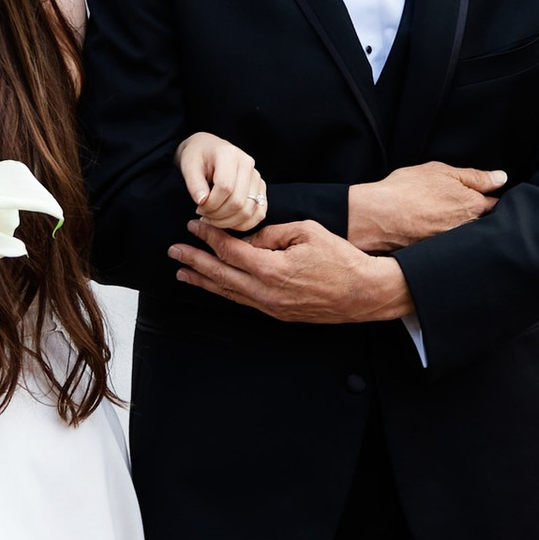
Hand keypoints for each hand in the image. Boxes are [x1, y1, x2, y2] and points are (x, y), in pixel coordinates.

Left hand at [168, 219, 415, 324]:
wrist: (364, 293)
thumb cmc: (341, 259)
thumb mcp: (307, 232)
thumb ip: (271, 234)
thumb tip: (247, 239)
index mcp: (271, 269)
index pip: (230, 251)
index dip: (209, 237)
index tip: (194, 225)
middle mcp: (266, 292)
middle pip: (221, 275)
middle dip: (195, 261)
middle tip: (173, 251)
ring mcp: (272, 307)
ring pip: (229, 293)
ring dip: (203, 281)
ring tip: (183, 272)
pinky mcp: (279, 314)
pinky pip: (244, 302)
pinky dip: (225, 292)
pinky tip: (215, 286)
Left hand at [178, 133, 267, 234]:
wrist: (208, 150)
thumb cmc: (197, 157)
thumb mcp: (189, 166)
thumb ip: (194, 184)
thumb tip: (202, 201)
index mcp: (229, 154)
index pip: (225, 187)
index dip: (211, 203)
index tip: (199, 207)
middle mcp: (248, 164)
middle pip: (238, 202)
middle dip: (218, 215)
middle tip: (204, 215)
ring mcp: (257, 177)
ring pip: (248, 210)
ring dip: (228, 222)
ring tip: (213, 218)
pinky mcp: (260, 189)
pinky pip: (259, 213)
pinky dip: (243, 224)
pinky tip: (227, 221)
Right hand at [348, 162, 505, 251]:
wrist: (377, 218)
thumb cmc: (406, 190)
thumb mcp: (441, 172)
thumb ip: (475, 176)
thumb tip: (501, 178)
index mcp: (474, 206)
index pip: (496, 205)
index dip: (490, 199)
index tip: (483, 197)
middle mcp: (469, 229)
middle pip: (485, 225)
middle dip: (481, 219)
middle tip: (459, 210)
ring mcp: (455, 246)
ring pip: (469, 238)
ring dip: (465, 232)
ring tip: (443, 221)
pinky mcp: (440, 258)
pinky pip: (453, 250)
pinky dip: (450, 246)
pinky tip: (436, 236)